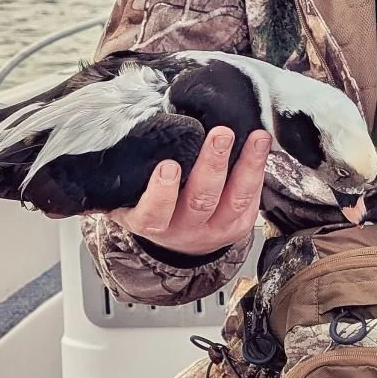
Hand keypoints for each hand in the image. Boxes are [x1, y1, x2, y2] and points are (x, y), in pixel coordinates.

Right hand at [109, 127, 270, 255]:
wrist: (179, 243)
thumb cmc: (152, 208)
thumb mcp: (128, 199)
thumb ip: (124, 179)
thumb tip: (113, 145)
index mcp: (151, 222)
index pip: (154, 213)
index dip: (162, 193)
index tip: (167, 167)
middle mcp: (184, 229)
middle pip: (201, 201)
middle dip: (212, 165)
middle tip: (221, 134)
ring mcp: (215, 229)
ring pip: (235, 199)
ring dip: (248, 166)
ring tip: (257, 138)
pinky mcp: (239, 226)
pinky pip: (252, 199)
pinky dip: (259, 171)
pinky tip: (263, 147)